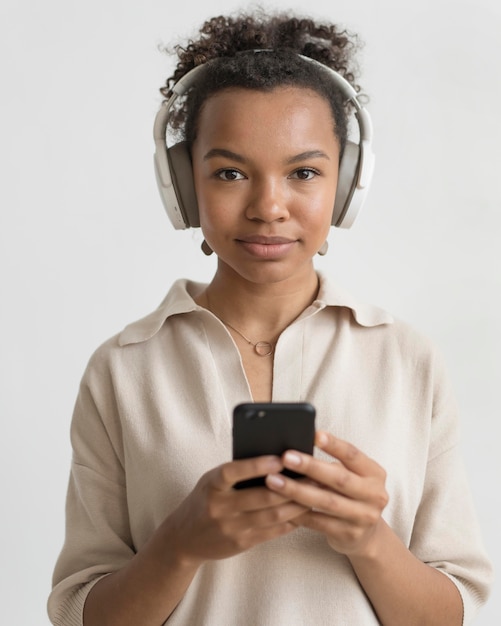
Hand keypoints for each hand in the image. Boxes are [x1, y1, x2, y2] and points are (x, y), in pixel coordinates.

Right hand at [162, 455, 306, 566]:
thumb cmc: (205, 499)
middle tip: (314, 474)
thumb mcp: (212, 481)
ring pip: (272, 515)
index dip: (257, 465)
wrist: (184, 538)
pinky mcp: (241, 543)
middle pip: (261, 496)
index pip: (233, 472)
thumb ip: (236, 472)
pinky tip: (304, 511)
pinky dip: (291, 520)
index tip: (281, 458)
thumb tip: (274, 457)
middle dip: (291, 486)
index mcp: (211, 485)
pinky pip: (272, 531)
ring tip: (315, 492)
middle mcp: (220, 507)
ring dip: (297, 504)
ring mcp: (231, 527)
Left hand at [265, 431, 388, 556]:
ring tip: (274, 481)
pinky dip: (298, 513)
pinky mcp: (349, 535)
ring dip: (297, 491)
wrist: (368, 535)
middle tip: (286, 457)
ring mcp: (363, 517)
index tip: (314, 435)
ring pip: (326, 502)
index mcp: (374, 473)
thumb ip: (335, 464)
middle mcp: (374, 495)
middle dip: (310, 467)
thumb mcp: (353, 476)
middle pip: (339, 479)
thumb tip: (298, 448)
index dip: (334, 445)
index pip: (353, 455)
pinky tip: (279, 505)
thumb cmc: (352, 495)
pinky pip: (318, 522)